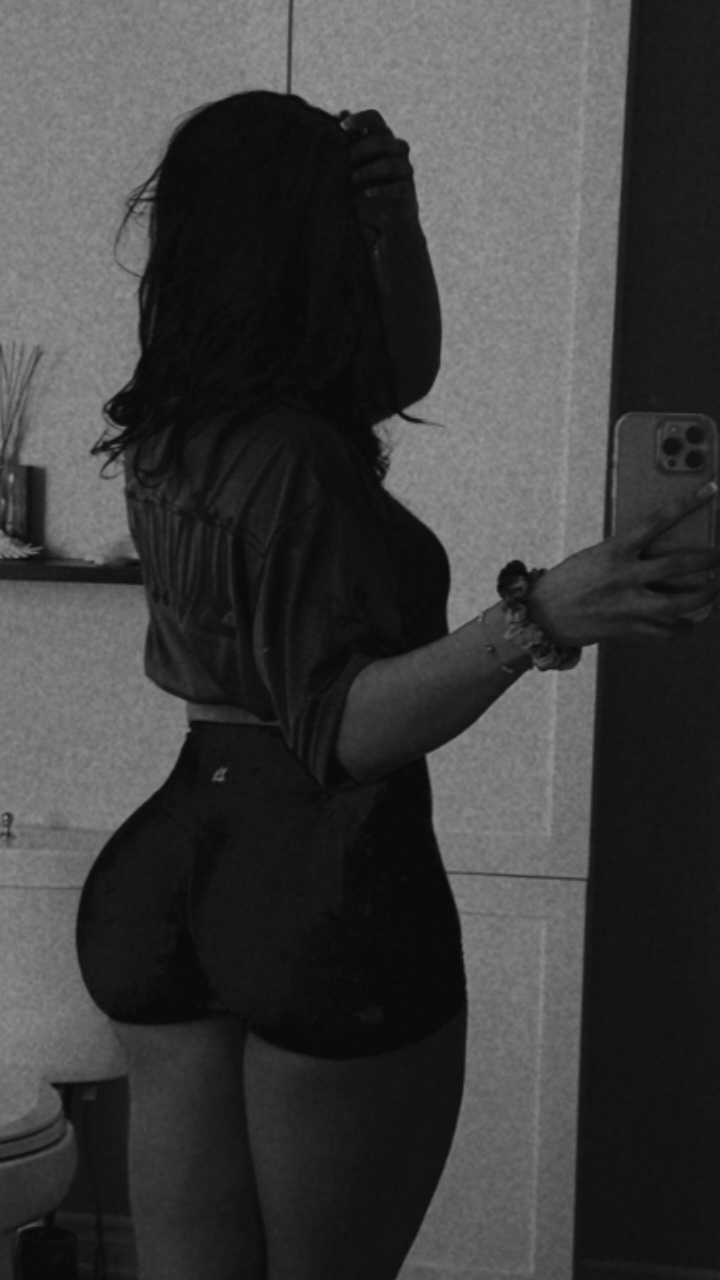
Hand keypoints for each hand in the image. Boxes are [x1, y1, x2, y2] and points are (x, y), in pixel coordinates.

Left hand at [338, 108, 419, 247]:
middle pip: (384, 140)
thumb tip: (341, 111)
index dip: (361, 119)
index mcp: (381, 138)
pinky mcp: (407, 190)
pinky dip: (382, 190)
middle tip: (347, 160)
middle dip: (362, 149)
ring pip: (392, 163)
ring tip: (352, 179)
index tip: (343, 126)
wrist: (380, 216)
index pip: (376, 119)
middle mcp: (396, 150)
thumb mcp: (351, 162)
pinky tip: (367, 193)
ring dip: (369, 170)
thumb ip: (348, 140)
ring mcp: (404, 170)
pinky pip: (399, 187)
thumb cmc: (363, 184)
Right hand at [528, 483, 719, 645]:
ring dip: (704, 596)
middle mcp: (624, 576)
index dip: (688, 503)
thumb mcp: (596, 556)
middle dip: (707, 560)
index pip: (658, 520)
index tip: (711, 490)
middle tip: (717, 557)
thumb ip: (627, 554)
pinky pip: (665, 631)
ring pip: (679, 603)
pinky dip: (682, 628)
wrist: (542, 616)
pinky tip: (689, 624)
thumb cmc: (569, 582)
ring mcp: (627, 605)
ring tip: (713, 589)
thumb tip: (659, 552)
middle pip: (679, 565)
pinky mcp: (627, 629)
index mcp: (615, 550)